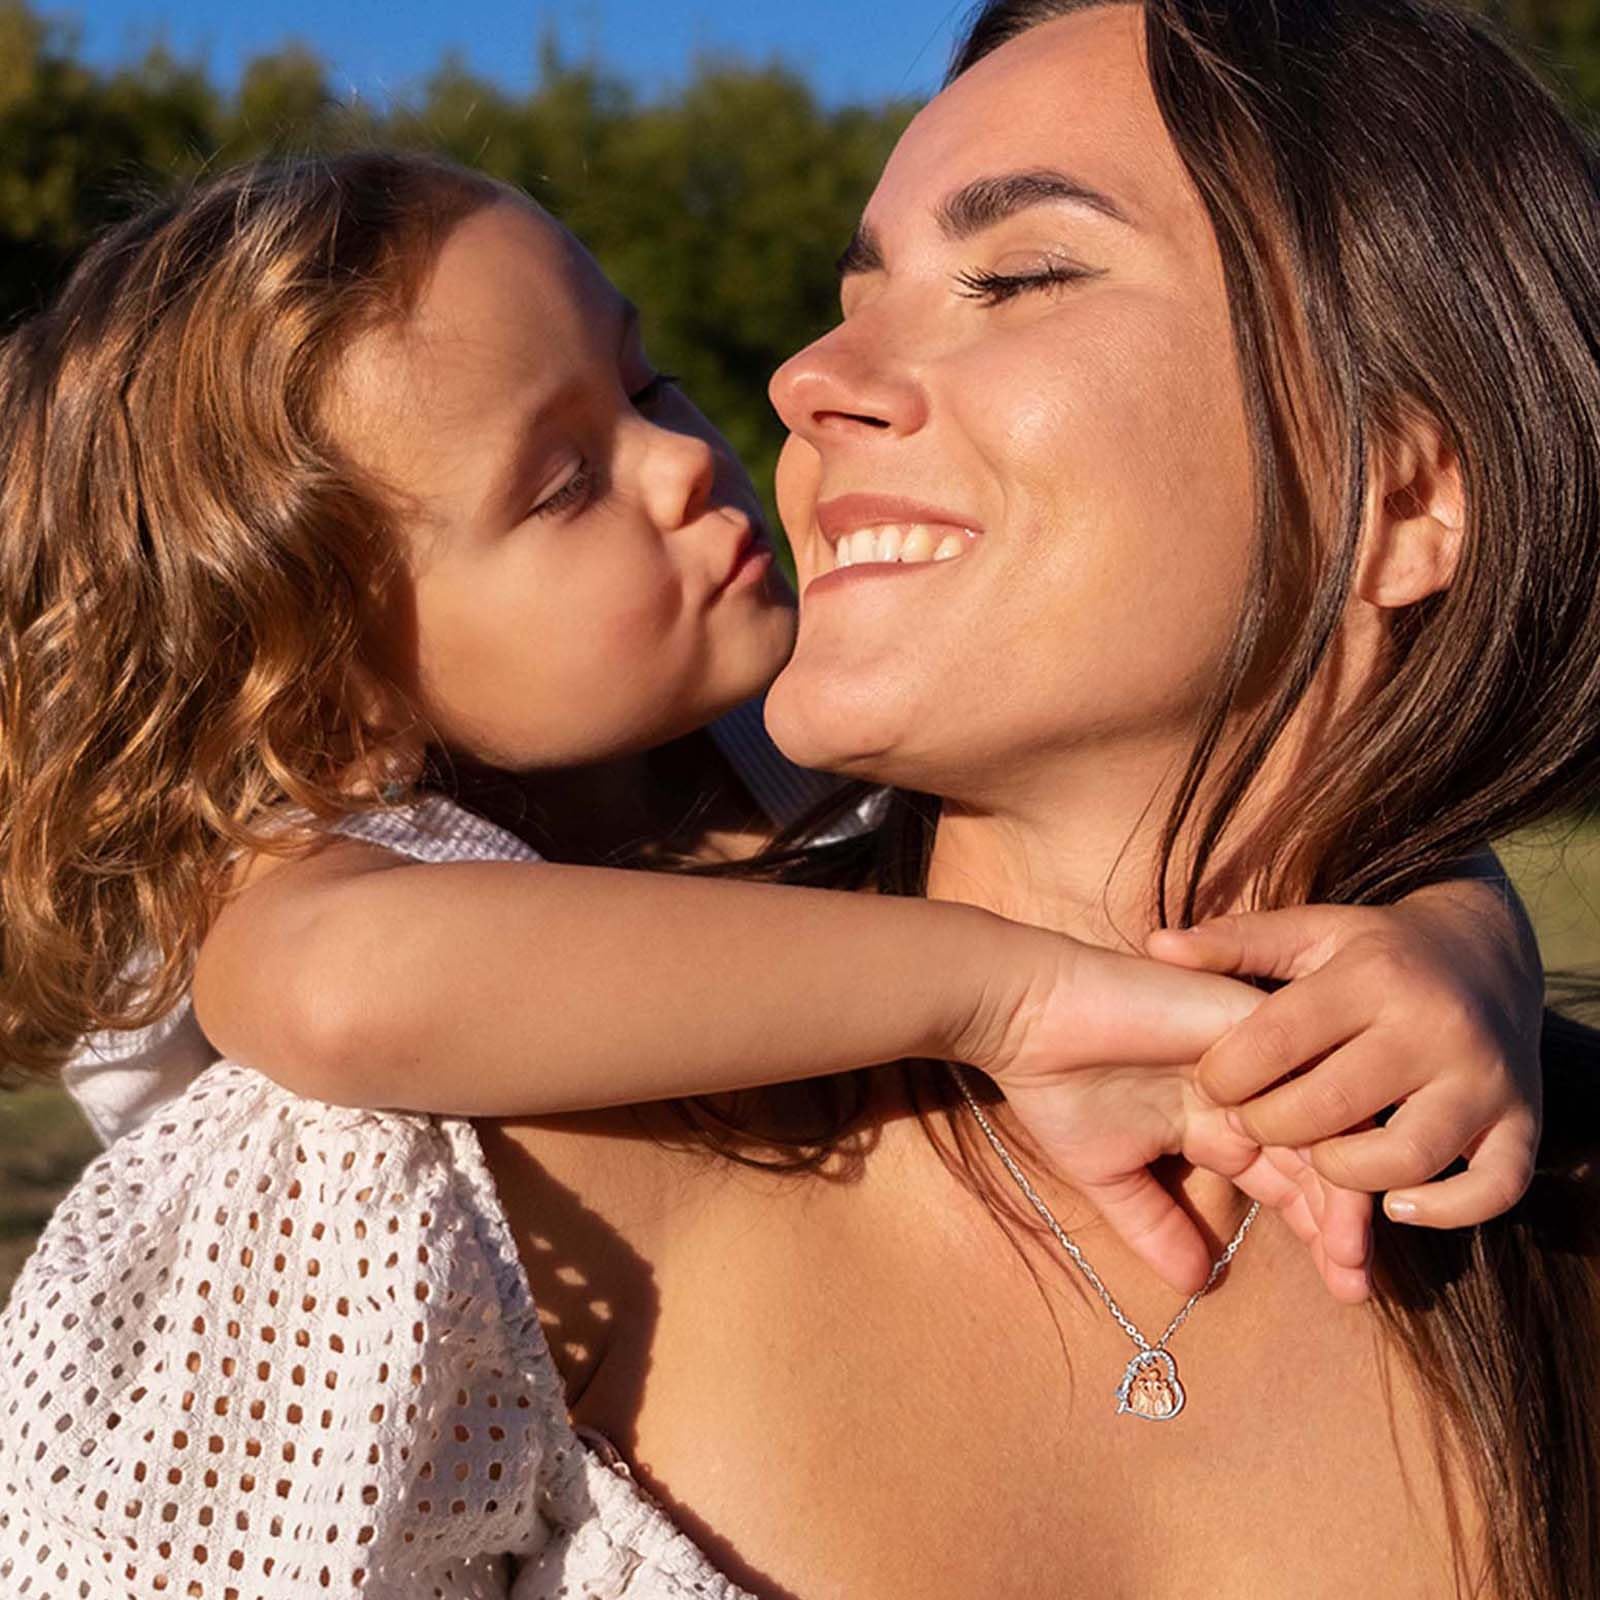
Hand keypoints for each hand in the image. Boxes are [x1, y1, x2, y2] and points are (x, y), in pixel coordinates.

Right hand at [968, 938, 1370, 1300]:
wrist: (1030, 1019)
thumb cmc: (1058, 1089)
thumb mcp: (1108, 1176)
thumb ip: (1154, 1225)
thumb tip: (1196, 1287)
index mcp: (1217, 1126)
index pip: (1290, 1183)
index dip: (1322, 1236)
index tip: (1345, 1293)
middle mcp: (1249, 1095)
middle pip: (1321, 1163)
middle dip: (1344, 1228)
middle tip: (1355, 1285)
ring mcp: (1256, 1060)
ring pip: (1329, 1129)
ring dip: (1345, 1194)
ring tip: (1349, 1253)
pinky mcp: (1255, 1024)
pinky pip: (1314, 1081)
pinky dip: (1333, 1135)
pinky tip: (1337, 1189)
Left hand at [1148, 889, 1542, 1228]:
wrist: (1490, 951)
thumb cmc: (1376, 950)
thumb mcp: (1309, 931)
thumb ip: (1232, 942)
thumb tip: (1154, 944)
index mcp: (1371, 977)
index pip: (1279, 1038)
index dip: (1229, 1073)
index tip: (1210, 1086)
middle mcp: (1433, 1028)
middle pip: (1332, 1107)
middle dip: (1272, 1127)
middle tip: (1250, 1126)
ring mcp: (1484, 1079)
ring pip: (1407, 1157)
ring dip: (1346, 1174)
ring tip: (1316, 1161)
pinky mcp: (1523, 1121)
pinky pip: (1493, 1189)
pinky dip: (1445, 1210)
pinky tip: (1394, 1204)